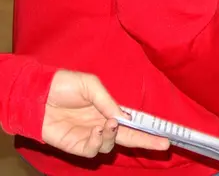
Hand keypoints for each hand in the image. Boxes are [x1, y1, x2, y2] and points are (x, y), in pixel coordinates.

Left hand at [42, 70, 169, 156]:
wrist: (37, 94)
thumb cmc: (64, 84)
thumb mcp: (91, 85)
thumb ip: (107, 101)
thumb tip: (123, 117)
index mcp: (109, 108)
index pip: (134, 120)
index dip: (148, 126)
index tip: (165, 132)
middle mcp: (103, 124)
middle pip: (129, 137)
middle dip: (147, 141)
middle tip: (163, 144)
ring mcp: (90, 135)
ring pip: (111, 145)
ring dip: (114, 136)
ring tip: (109, 124)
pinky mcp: (75, 144)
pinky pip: (92, 150)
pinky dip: (99, 142)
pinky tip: (96, 130)